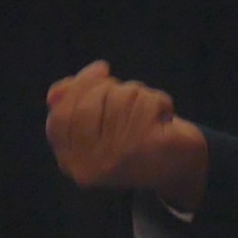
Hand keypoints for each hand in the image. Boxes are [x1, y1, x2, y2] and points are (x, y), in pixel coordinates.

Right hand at [44, 60, 207, 210]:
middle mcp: (90, 166)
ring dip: (139, 95)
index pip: (59, 119)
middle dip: (112, 88)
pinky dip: (159, 100)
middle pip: (88, 104)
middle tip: (132, 96)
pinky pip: (145, 103)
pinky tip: (164, 116)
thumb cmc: (138, 138)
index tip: (101, 69)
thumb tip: (56, 91)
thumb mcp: (101, 126)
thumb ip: (76, 107)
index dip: (77, 88)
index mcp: (73, 163)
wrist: (181, 167)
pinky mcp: (145, 148)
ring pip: (120, 98)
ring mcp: (117, 158)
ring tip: (148, 112)